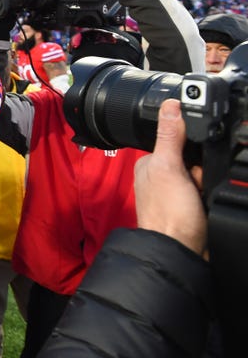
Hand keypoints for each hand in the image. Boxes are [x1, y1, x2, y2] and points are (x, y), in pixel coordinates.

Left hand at [134, 99, 206, 255]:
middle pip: (194, 159)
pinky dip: (209, 197)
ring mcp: (173, 193)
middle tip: (195, 186)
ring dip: (208, 185)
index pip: (177, 141)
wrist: (179, 252)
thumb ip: (169, 137)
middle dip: (202, 170)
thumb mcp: (169, 168)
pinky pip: (206, 193)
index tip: (194, 164)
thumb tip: (170, 105)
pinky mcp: (187, 208)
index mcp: (149, 164)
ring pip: (203, 176)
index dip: (193, 150)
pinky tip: (203, 207)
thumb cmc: (169, 216)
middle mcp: (158, 177)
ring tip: (198, 199)